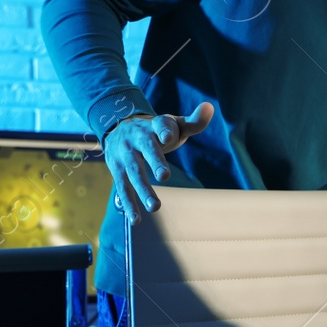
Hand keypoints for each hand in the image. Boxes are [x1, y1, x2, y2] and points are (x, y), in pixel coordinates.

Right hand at [105, 105, 213, 223]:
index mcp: (154, 126)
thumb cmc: (156, 130)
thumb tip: (209, 107)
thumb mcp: (174, 124)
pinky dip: (129, 204)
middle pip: (147, 150)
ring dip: (143, 190)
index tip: (168, 137)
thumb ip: (193, 122)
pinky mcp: (117, 171)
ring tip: (155, 207)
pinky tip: (136, 220)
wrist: (119, 126)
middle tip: (164, 177)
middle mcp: (137, 139)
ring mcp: (125, 155)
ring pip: (134, 172)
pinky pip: (123, 188)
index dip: (164, 131)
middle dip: (155, 162)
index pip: (160, 126)